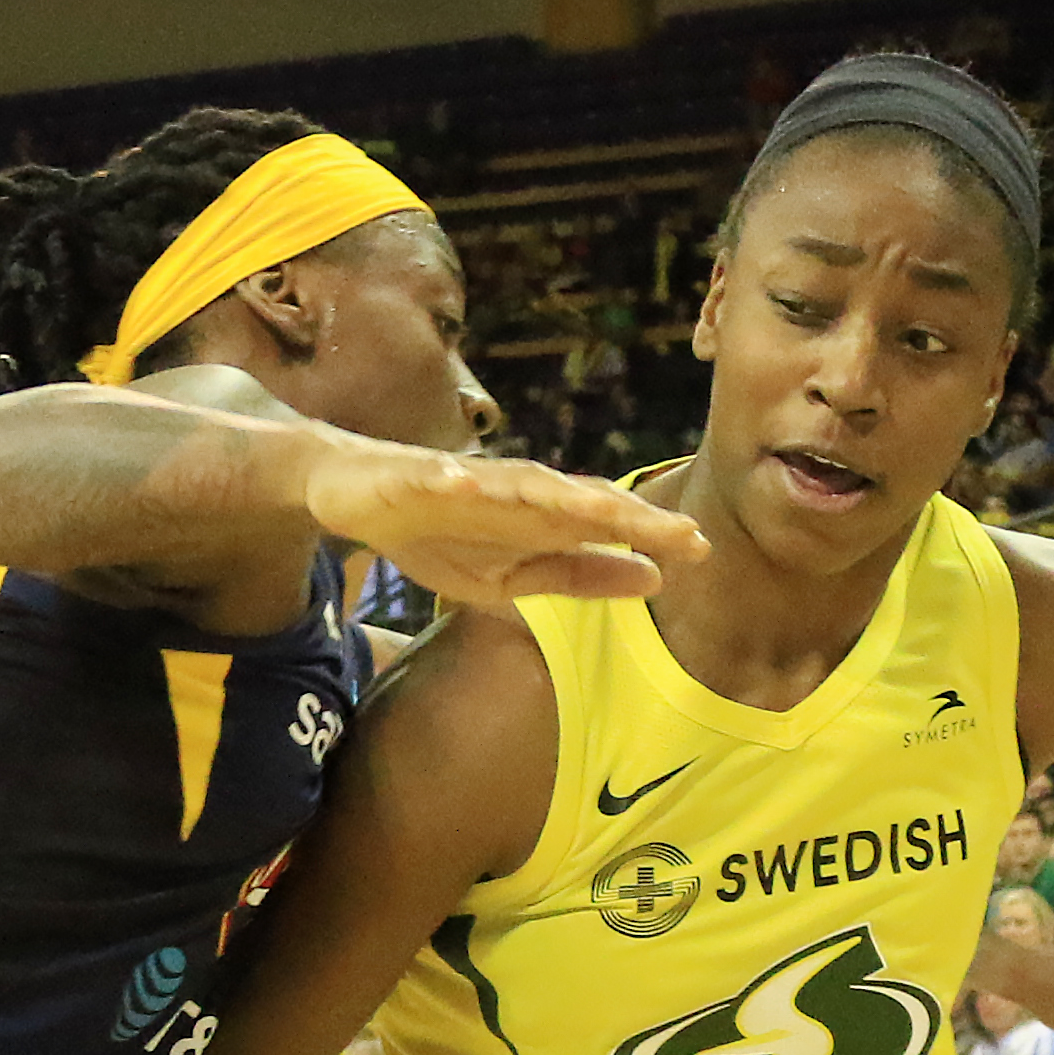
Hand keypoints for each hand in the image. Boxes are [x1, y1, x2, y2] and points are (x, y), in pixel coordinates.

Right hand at [296, 438, 706, 606]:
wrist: (354, 494)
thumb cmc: (439, 531)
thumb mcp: (510, 575)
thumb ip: (578, 575)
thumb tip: (654, 578)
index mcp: (537, 517)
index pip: (602, 523)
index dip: (647, 533)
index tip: (699, 549)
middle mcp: (512, 491)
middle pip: (574, 499)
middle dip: (623, 514)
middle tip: (675, 531)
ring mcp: (465, 479)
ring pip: (517, 484)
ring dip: (557, 494)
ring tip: (601, 511)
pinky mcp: (413, 476)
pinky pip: (432, 477)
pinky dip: (447, 478)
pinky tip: (462, 481)